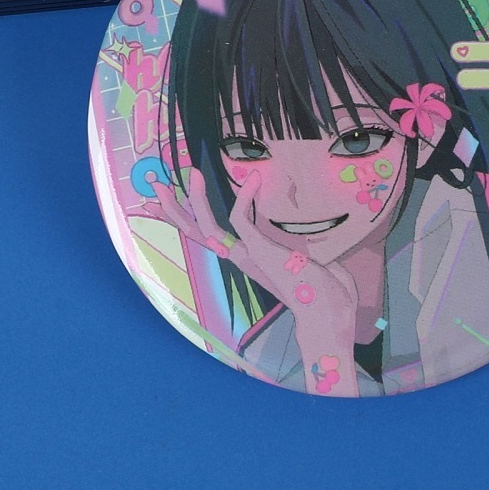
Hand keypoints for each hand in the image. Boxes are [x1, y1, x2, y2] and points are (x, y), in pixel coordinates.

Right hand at [145, 168, 359, 394]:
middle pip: (197, 233)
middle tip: (157, 187)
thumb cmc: (330, 298)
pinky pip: (241, 218)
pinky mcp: (259, 251)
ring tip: (191, 173)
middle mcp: (243, 258)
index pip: (211, 238)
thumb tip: (321, 256)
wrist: (331, 316)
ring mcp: (249, 256)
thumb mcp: (316, 270)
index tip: (172, 203)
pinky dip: (245, 196)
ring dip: (195, 201)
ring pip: (207, 228)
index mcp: (251, 260)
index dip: (190, 220)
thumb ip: (309, 259)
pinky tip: (255, 178)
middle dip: (175, 211)